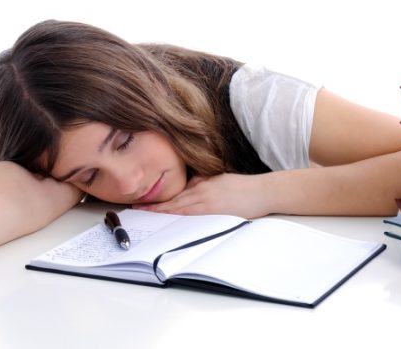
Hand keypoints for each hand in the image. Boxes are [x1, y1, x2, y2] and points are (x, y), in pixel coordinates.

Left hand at [135, 173, 272, 218]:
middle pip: (175, 202)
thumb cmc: (243, 186)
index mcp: (203, 185)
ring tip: (147, 215)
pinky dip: (181, 218)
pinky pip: (195, 216)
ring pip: (182, 209)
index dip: (158, 199)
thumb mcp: (218, 179)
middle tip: (137, 209)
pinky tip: (171, 221)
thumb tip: (186, 189)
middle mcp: (203, 193)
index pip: (176, 193)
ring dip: (164, 212)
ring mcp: (210, 203)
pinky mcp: (217, 212)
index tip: (143, 202)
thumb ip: (201, 184)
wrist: (262, 192)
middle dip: (155, 207)